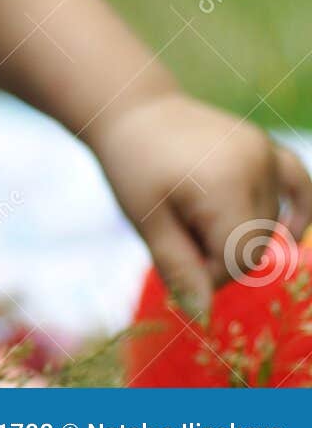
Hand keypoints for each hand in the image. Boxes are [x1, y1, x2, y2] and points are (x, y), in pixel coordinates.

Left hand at [88, 91, 311, 318]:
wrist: (132, 110)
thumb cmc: (132, 166)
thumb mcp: (147, 219)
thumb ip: (178, 267)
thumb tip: (202, 316)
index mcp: (225, 185)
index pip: (240, 261)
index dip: (209, 273)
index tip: (177, 260)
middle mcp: (256, 166)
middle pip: (256, 245)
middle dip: (220, 253)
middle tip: (180, 236)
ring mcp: (265, 152)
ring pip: (270, 224)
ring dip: (237, 231)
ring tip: (193, 212)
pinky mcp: (268, 146)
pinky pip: (300, 183)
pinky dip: (299, 209)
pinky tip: (291, 232)